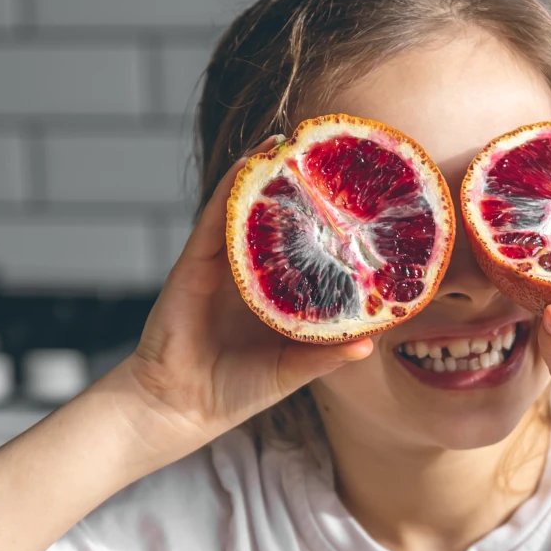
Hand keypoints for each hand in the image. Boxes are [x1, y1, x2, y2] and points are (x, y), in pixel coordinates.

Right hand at [112, 138, 372, 453]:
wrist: (181, 407)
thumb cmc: (234, 391)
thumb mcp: (290, 371)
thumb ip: (325, 356)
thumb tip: (369, 344)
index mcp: (275, 299)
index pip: (304, 254)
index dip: (325, 228)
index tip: (355, 202)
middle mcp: (249, 277)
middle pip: (275, 224)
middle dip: (297, 191)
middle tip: (324, 155)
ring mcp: (220, 267)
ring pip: (245, 212)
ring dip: (263, 176)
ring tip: (289, 143)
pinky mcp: (194, 265)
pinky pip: (214, 221)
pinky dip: (230, 190)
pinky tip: (249, 163)